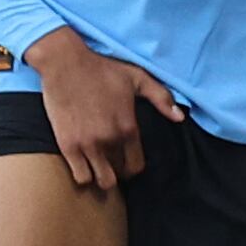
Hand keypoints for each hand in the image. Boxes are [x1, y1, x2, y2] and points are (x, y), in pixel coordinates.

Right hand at [25, 28, 182, 190]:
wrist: (65, 63)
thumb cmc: (101, 69)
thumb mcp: (137, 78)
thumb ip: (161, 97)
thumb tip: (180, 117)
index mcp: (128, 127)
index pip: (137, 165)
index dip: (133, 168)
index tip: (126, 163)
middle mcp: (110, 140)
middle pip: (119, 176)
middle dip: (117, 173)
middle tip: (111, 165)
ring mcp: (88, 144)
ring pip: (101, 181)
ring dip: (101, 177)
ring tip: (98, 168)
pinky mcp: (67, 145)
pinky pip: (80, 176)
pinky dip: (83, 175)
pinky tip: (82, 165)